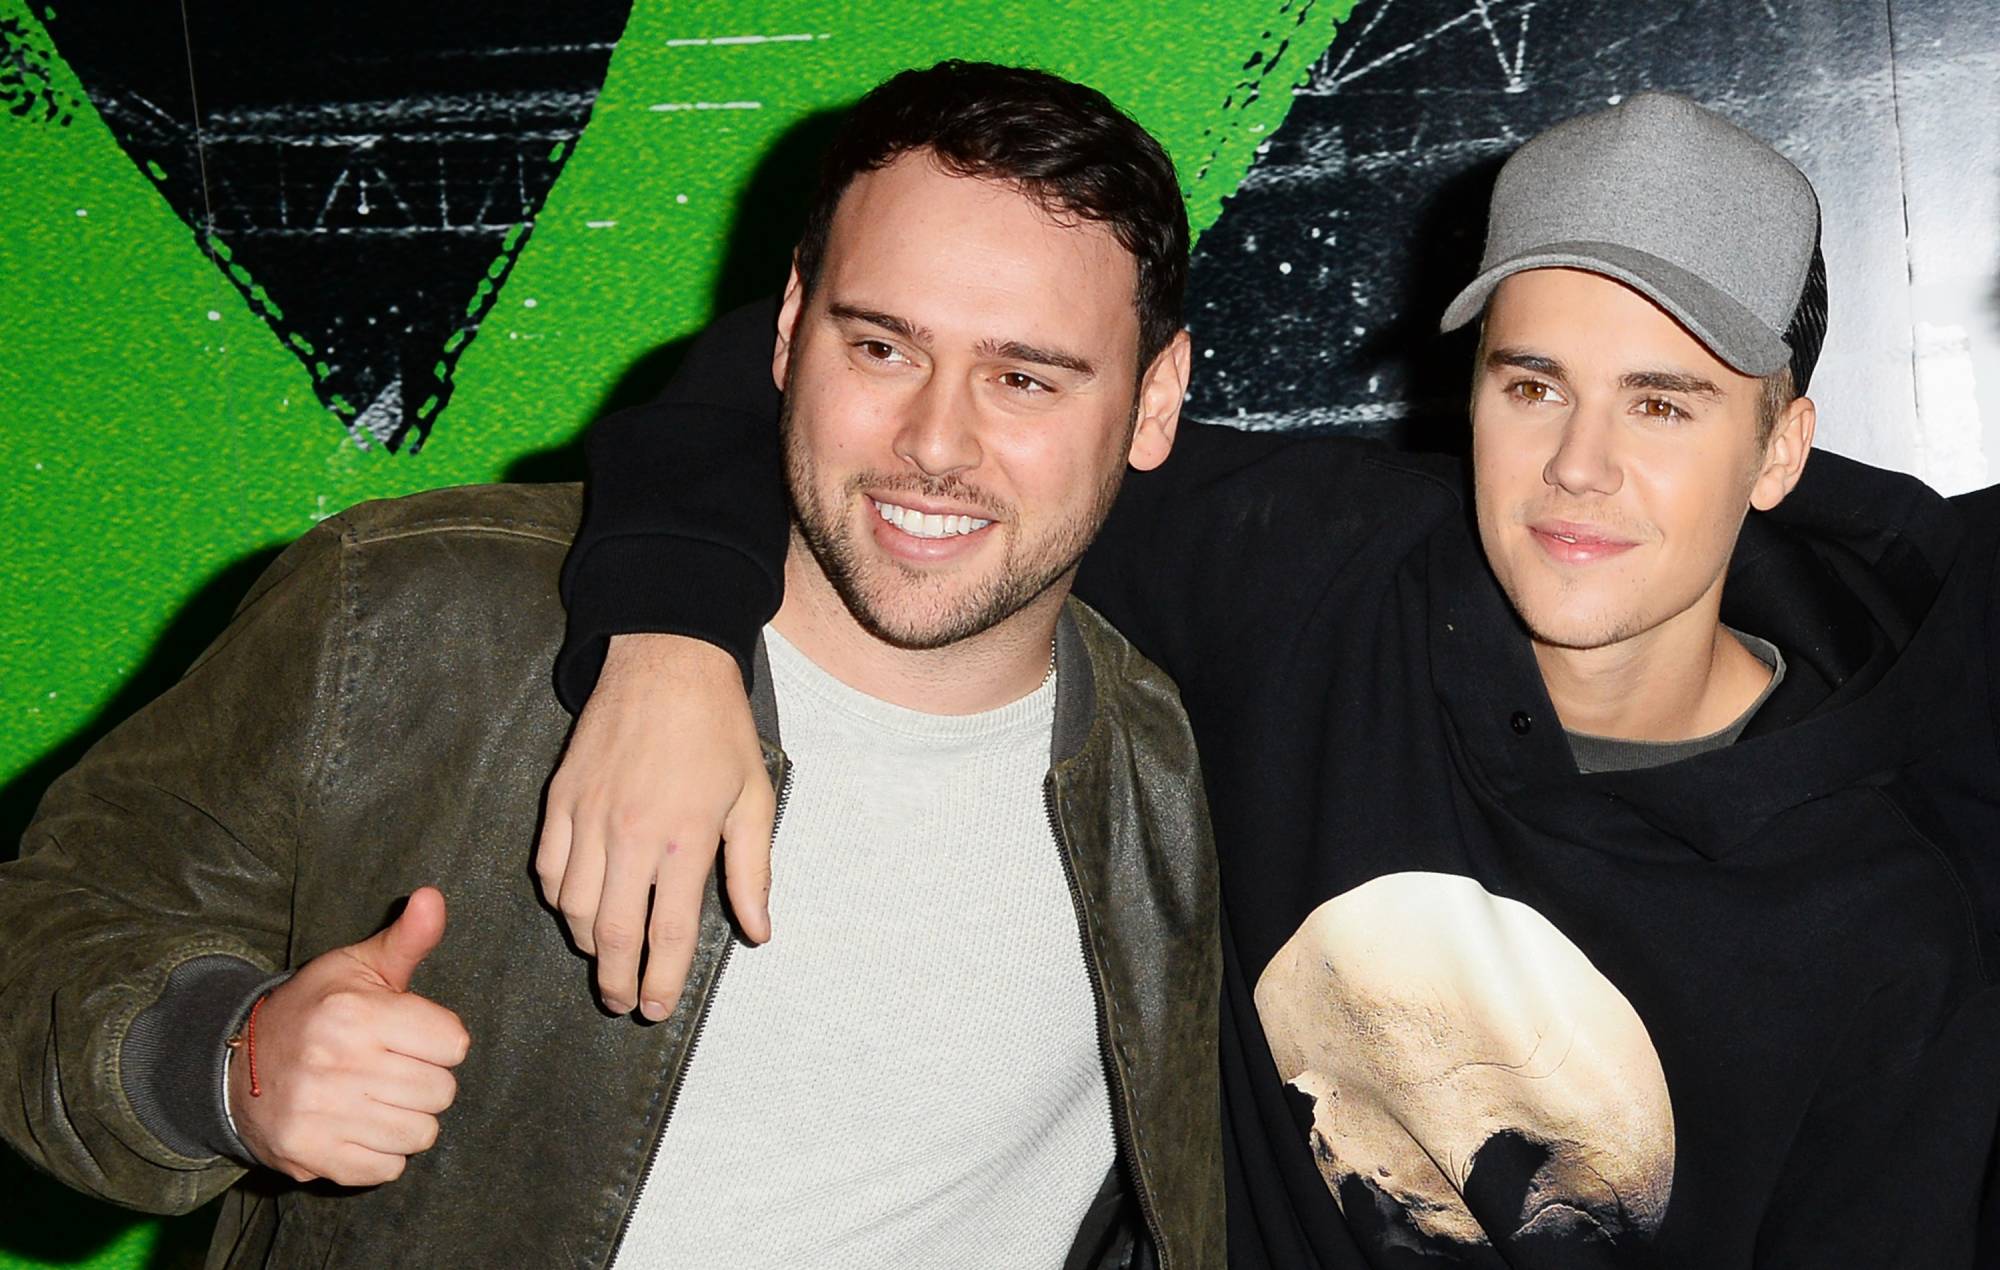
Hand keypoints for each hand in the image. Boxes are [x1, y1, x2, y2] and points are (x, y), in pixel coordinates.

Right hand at [230, 887, 467, 1185]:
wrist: (236, 1063)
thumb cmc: (315, 1008)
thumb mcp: (357, 966)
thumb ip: (407, 938)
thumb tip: (433, 897)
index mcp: (354, 1013)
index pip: (454, 1043)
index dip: (440, 1038)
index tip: (412, 1034)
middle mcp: (336, 1065)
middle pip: (442, 1091)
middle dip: (427, 1078)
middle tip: (393, 1066)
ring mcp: (320, 1116)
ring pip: (421, 1134)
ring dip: (407, 1117)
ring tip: (377, 1095)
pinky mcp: (309, 1156)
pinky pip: (388, 1168)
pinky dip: (382, 1152)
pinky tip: (359, 1124)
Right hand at [536, 633, 774, 1020]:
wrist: (667, 660)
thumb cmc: (718, 729)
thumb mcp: (755, 797)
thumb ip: (751, 871)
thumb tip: (757, 932)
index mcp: (684, 839)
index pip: (666, 933)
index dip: (662, 981)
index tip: (658, 1008)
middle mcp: (629, 834)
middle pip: (610, 932)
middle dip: (616, 979)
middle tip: (624, 1002)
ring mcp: (588, 816)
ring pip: (571, 906)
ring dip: (586, 943)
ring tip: (605, 959)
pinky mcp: (560, 797)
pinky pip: (547, 867)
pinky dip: (557, 899)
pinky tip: (574, 909)